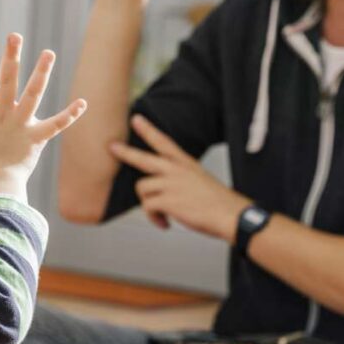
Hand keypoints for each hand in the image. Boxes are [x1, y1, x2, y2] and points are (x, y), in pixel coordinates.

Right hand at [0, 34, 86, 201]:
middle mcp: (3, 114)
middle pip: (7, 81)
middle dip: (10, 57)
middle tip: (15, 35)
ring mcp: (21, 125)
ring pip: (34, 94)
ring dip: (42, 73)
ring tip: (49, 52)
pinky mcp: (36, 138)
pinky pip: (56, 125)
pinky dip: (70, 115)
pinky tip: (83, 103)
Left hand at [109, 115, 248, 239]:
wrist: (231, 215)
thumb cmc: (217, 203)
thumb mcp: (200, 181)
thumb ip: (179, 180)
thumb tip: (162, 190)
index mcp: (185, 164)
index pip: (164, 142)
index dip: (149, 130)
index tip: (136, 120)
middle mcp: (176, 171)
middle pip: (144, 158)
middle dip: (126, 152)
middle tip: (112, 147)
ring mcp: (171, 184)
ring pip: (143, 189)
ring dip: (149, 206)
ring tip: (162, 215)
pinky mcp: (168, 200)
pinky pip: (148, 207)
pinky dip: (154, 219)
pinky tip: (165, 223)